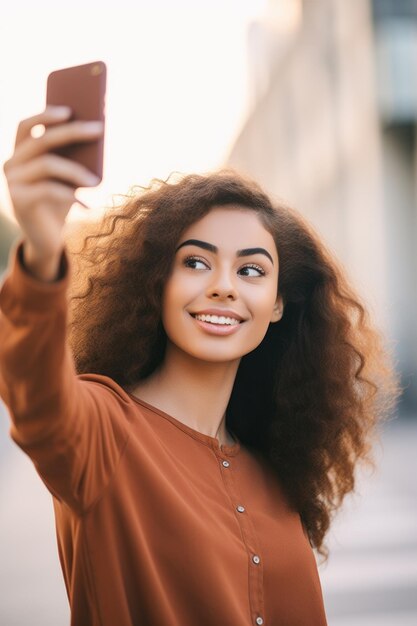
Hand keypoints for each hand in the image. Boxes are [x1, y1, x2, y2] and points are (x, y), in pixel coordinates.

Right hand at [3, 106, 103, 279]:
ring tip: (97, 182)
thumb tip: (96, 132)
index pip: (26, 125)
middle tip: (99, 129)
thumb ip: (74, 157)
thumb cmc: (61, 202)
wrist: (47, 239)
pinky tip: (88, 207)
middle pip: (41, 140)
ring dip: (76, 171)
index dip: (45, 114)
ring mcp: (12, 181)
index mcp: (20, 152)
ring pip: (47, 164)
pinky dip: (72, 197)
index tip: (69, 108)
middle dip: (72, 131)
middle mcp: (11, 163)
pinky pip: (49, 190)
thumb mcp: (68, 178)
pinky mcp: (19, 200)